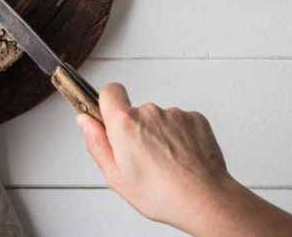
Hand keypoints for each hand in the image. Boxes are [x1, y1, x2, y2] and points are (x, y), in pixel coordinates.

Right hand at [77, 83, 291, 236]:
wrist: (206, 200)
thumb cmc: (161, 193)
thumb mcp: (115, 176)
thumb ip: (96, 142)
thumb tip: (84, 120)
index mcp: (125, 123)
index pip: (109, 91)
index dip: (107, 103)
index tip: (109, 117)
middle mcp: (149, 112)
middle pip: (135, 111)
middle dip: (136, 129)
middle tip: (143, 158)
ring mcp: (175, 114)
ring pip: (159, 119)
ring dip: (159, 134)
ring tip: (166, 163)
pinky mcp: (196, 119)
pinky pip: (180, 122)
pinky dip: (180, 136)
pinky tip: (182, 158)